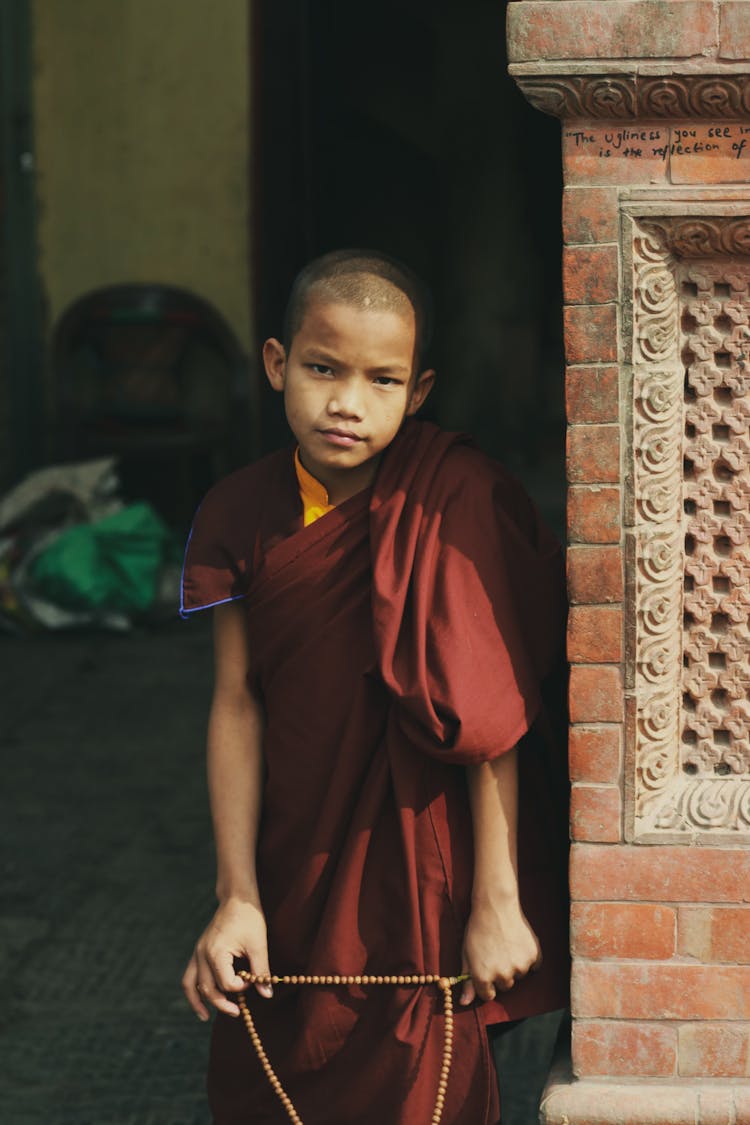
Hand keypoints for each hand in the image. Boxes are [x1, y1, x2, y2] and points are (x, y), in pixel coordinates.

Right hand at [182, 897, 271, 1020]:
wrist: (237, 898)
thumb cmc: (249, 919)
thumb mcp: (258, 945)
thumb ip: (261, 971)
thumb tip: (267, 994)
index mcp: (216, 953)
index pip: (227, 983)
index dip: (242, 986)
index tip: (254, 978)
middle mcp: (202, 954)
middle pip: (208, 989)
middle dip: (223, 1003)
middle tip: (237, 1012)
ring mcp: (198, 952)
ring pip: (192, 985)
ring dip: (200, 1002)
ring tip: (206, 1017)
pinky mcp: (199, 951)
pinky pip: (190, 976)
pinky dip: (193, 990)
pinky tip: (201, 1002)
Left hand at [460, 897, 541, 1005]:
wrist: (495, 906)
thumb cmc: (477, 929)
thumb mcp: (467, 954)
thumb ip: (467, 981)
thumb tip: (465, 1003)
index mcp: (484, 977)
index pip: (488, 995)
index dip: (486, 983)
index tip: (487, 970)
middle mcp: (503, 976)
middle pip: (505, 985)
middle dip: (501, 974)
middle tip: (496, 953)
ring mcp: (520, 967)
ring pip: (519, 975)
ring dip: (514, 965)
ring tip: (506, 944)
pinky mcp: (533, 956)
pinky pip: (533, 965)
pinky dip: (527, 957)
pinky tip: (518, 942)